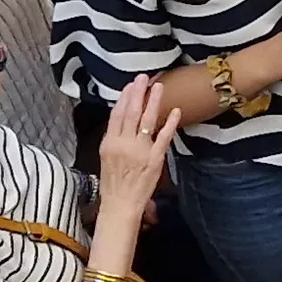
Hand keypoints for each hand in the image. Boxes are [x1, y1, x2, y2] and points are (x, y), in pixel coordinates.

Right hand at [94, 78, 182, 210]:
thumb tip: (122, 117)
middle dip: (138, 93)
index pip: (117, 114)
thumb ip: (114, 137)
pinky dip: (170, 123)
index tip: (130, 85)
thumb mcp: (106, 155)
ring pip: (147, 121)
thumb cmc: (113, 181)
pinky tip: (176, 111)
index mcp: (110, 142)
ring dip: (154, 102)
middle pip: (132, 113)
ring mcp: (140, 151)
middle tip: (144, 78)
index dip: (124, 98)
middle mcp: (124, 144)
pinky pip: (164, 137)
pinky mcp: (155, 159)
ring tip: (159, 87)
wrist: (120, 203)